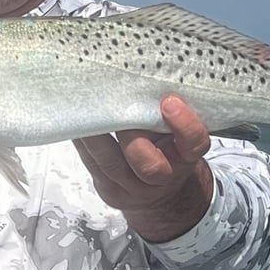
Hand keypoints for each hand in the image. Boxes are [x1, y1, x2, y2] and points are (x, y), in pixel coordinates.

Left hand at [74, 94, 213, 242]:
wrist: (161, 194)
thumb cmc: (168, 150)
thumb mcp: (176, 132)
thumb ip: (165, 112)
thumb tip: (141, 75)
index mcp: (187, 157)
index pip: (194, 143)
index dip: (183, 124)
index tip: (169, 101)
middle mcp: (164, 177)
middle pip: (148, 165)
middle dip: (130, 133)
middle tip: (115, 102)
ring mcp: (133, 188)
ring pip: (110, 163)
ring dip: (94, 133)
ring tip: (85, 106)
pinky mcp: (108, 189)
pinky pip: (91, 163)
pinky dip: (82, 139)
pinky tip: (75, 120)